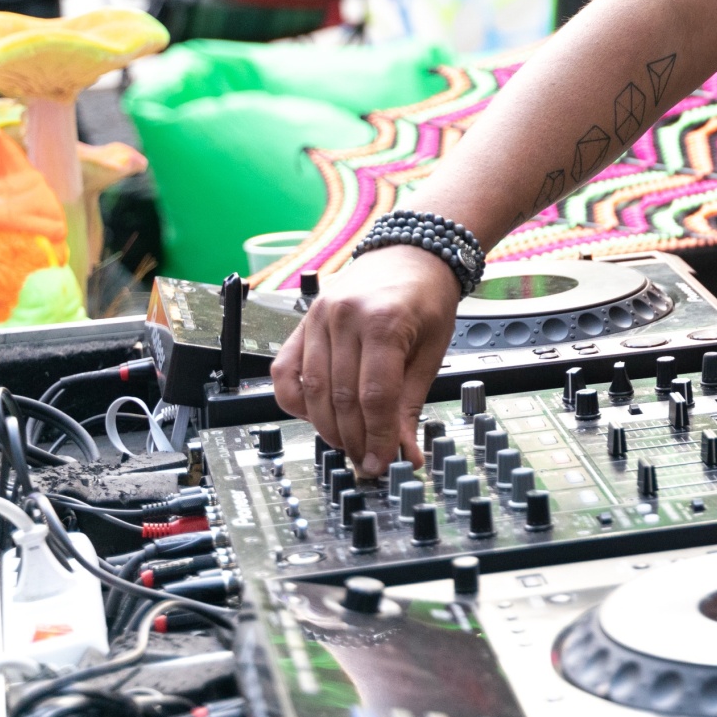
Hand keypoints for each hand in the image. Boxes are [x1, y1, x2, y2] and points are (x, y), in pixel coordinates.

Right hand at [271, 244, 461, 477]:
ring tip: (349, 445)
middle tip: (368, 461)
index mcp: (385, 321)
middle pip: (341, 398)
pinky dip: (296, 402)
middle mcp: (345, 318)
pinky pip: (284, 373)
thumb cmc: (426, 298)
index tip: (384, 462)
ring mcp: (318, 319)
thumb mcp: (433, 349)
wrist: (410, 254)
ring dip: (328, 428)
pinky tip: (317, 416)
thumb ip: (412, 402)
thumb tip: (405, 452)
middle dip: (355, 440)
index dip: (379, 436)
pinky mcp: (301, 324)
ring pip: (312, 390)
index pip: (375, 396)